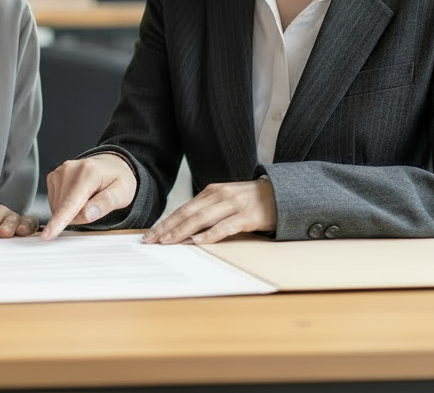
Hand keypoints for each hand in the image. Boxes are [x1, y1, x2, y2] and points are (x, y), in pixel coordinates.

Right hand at [41, 153, 136, 239]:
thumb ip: (107, 203)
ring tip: (87, 198)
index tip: (47, 235)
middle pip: (64, 210)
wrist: (110, 165)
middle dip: (78, 217)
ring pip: (57, 208)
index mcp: (89, 172)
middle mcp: (70, 169)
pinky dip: (64, 206)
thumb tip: (87, 214)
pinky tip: (76, 197)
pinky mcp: (53, 177)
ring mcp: (59, 172)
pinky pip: (54, 203)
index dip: (58, 221)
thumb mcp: (123, 193)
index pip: (71, 203)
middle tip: (95, 205)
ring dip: (71, 212)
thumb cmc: (117, 179)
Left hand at [142, 178, 275, 244]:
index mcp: (212, 191)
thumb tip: (184, 227)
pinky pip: (225, 226)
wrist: (282, 193)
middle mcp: (220, 195)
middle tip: (151, 241)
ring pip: (202, 219)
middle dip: (167, 228)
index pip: (183, 208)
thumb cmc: (251, 201)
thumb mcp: (226, 200)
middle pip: (187, 213)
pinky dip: (210, 234)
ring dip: (182, 231)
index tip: (151, 234)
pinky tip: (197, 241)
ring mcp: (234, 205)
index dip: (166, 222)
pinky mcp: (248, 216)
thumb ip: (208, 209)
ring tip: (167, 242)